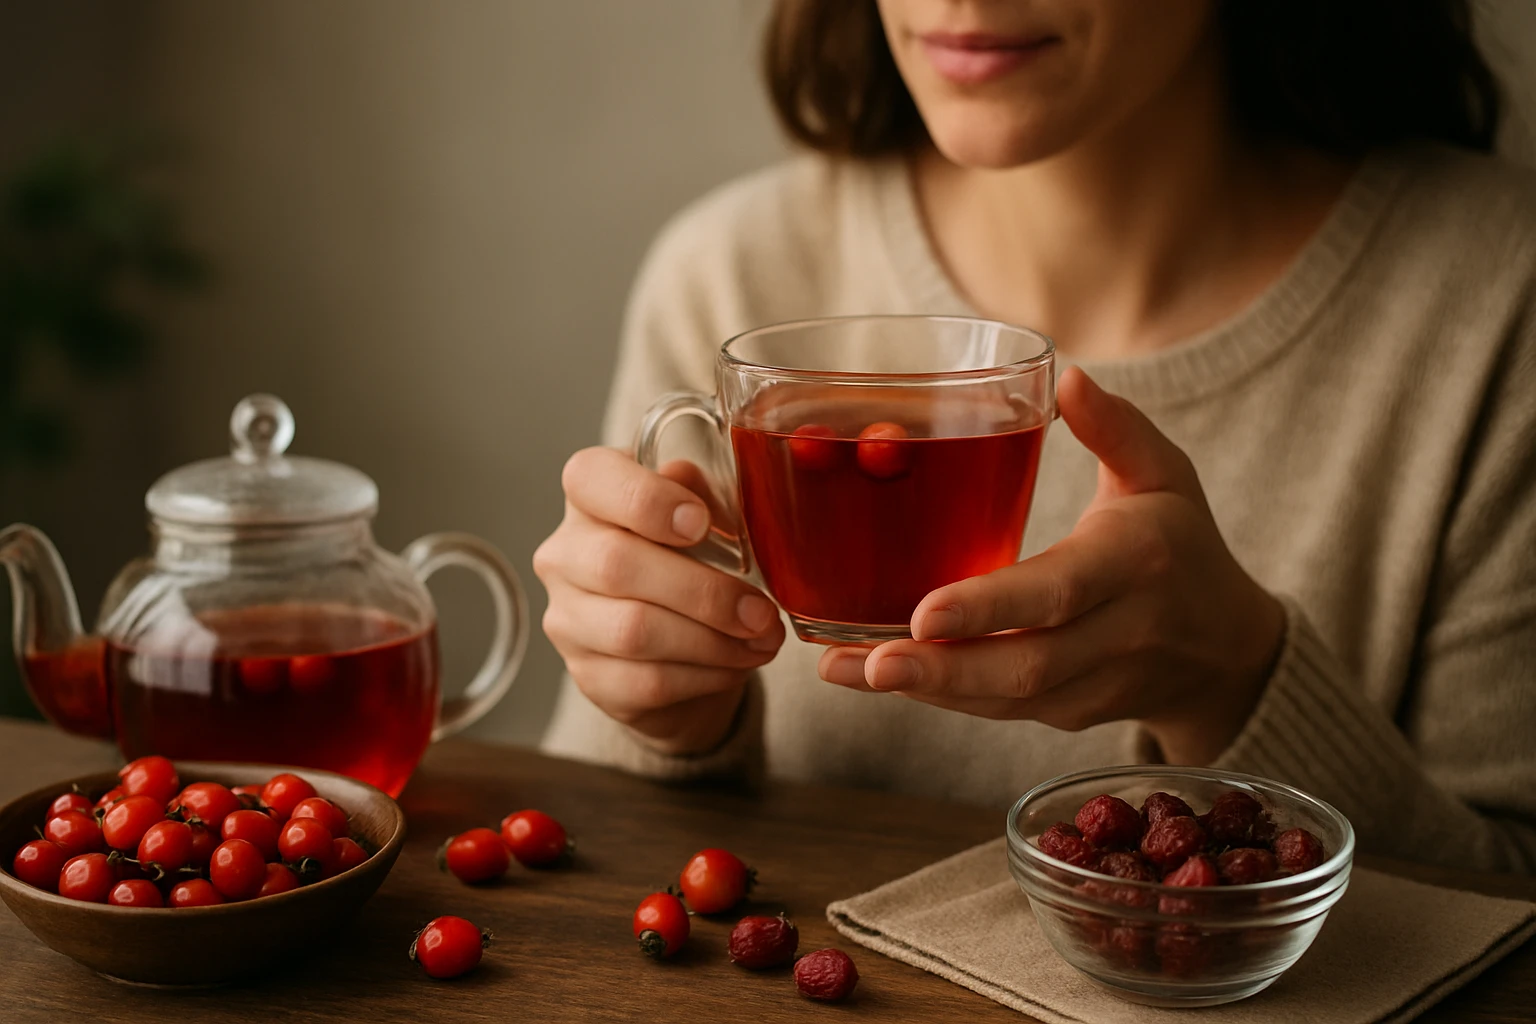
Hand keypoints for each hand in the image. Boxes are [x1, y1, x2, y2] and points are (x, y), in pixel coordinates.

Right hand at [535, 447, 785, 755]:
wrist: (675, 635)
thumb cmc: (689, 553)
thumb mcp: (706, 509)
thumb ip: (711, 493)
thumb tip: (723, 505)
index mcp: (590, 494)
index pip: (591, 477)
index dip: (646, 500)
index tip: (701, 522)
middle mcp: (565, 553)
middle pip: (615, 564)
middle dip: (703, 592)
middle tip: (760, 611)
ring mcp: (568, 618)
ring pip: (632, 631)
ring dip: (712, 641)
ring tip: (760, 640)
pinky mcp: (588, 675)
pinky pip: (646, 681)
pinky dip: (705, 675)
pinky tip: (736, 665)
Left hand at [817, 368, 1284, 765]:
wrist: (1228, 653)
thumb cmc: (1180, 545)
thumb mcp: (1165, 476)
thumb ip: (1116, 428)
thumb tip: (1066, 377)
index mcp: (1135, 564)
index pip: (1057, 592)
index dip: (991, 608)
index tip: (922, 613)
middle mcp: (1118, 633)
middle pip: (1025, 663)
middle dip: (941, 670)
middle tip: (864, 663)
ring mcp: (1094, 685)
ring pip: (1005, 698)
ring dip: (924, 691)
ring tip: (843, 670)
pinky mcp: (1069, 714)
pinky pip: (1001, 710)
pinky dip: (940, 698)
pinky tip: (877, 676)